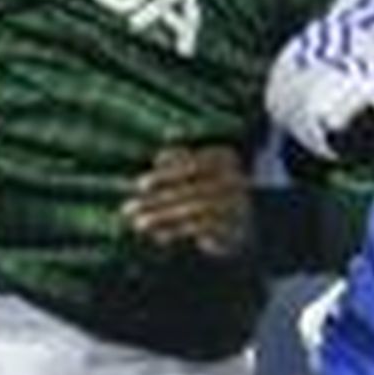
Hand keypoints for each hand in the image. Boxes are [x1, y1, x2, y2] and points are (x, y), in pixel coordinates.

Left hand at [123, 144, 250, 256]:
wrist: (244, 221)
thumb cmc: (213, 187)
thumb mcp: (198, 167)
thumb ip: (183, 155)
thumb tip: (168, 139)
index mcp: (226, 158)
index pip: (193, 164)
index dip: (166, 174)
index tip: (140, 185)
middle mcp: (235, 180)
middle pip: (189, 189)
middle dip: (157, 200)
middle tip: (130, 208)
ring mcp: (236, 205)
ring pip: (192, 210)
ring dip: (162, 217)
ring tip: (138, 223)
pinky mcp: (234, 229)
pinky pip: (200, 229)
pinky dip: (177, 231)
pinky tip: (158, 235)